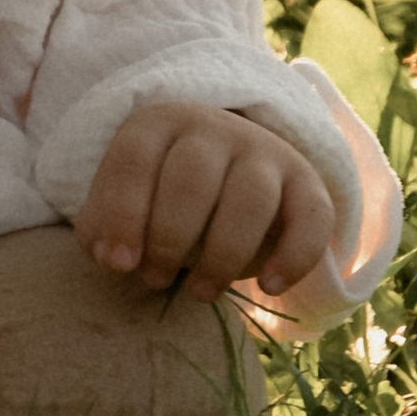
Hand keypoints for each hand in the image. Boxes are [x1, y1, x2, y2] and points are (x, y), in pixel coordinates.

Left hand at [76, 101, 333, 302]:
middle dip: (170, 238)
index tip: (117, 265)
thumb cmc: (165, 193)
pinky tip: (270, 287)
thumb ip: (104, 224)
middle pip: (192, 177)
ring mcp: (265, 151)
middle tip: (154, 279)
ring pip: (250, 198)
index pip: (134, 158)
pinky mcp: (307, 183)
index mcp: (160, 123)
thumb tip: (107, 256)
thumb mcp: (128, 198)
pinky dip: (294, 256)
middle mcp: (214, 127)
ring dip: (222, 255)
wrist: (234, 168)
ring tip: (199, 293)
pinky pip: (312, 218)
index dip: (122, 214)